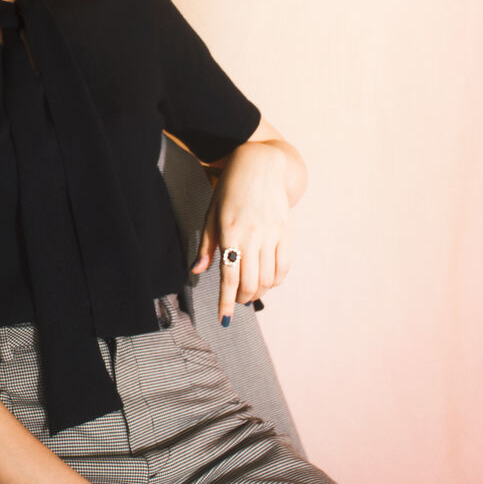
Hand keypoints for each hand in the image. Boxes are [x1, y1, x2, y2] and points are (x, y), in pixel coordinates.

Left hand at [190, 141, 292, 324]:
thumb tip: (197, 271)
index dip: (226, 301)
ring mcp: (271, 234)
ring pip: (268, 279)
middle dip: (243, 299)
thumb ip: (206, 246)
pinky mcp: (285, 232)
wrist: (260, 165)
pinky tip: (266, 281)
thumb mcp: (212, 215)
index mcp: (229, 231)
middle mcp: (251, 235)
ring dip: (258, 292)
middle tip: (237, 302)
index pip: (228, 276)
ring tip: (250, 293)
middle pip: (250, 283)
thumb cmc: (230, 190)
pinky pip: (283, 266)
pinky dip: (275, 281)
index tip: (224, 319)